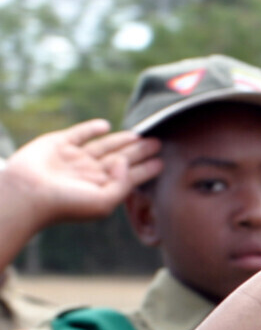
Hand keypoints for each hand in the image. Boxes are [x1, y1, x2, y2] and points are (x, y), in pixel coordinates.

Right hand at [0, 120, 161, 228]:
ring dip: (123, 140)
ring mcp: (75, 157)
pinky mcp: (59, 143)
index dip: (147, 169)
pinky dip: (93, 128)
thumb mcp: (104, 202)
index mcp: (102, 187)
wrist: (28, 193)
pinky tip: (107, 126)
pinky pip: (80, 133)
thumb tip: (126, 163)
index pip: (131, 177)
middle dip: (140, 152)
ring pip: (104, 145)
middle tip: (159, 143)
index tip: (163, 162)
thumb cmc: (66, 204)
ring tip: (141, 135)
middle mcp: (91, 172)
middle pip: (121, 158)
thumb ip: (122, 184)